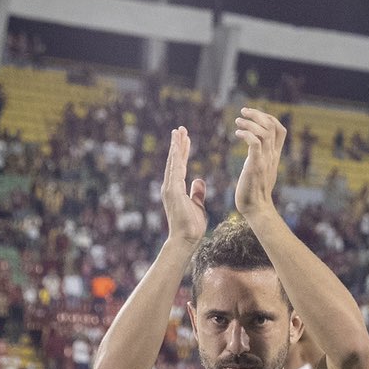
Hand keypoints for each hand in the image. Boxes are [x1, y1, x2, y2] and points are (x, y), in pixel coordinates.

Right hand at [161, 126, 207, 244]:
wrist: (186, 239)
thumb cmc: (191, 226)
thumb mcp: (198, 205)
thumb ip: (197, 192)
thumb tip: (199, 181)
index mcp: (176, 189)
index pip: (180, 166)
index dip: (183, 152)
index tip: (186, 139)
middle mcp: (170, 186)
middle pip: (174, 160)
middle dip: (178, 144)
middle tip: (180, 129)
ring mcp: (170, 188)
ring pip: (173, 162)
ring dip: (176, 146)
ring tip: (178, 132)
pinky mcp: (172, 191)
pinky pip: (175, 170)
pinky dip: (176, 157)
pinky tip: (178, 146)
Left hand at [232, 107, 285, 219]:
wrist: (256, 209)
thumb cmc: (254, 191)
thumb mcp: (261, 169)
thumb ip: (260, 156)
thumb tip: (255, 147)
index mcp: (274, 155)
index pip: (280, 129)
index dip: (268, 118)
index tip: (253, 116)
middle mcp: (272, 155)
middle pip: (272, 126)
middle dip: (258, 114)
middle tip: (243, 112)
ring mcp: (265, 160)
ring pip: (265, 132)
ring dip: (250, 123)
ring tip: (237, 122)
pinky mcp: (256, 165)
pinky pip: (255, 143)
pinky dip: (246, 134)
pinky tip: (236, 134)